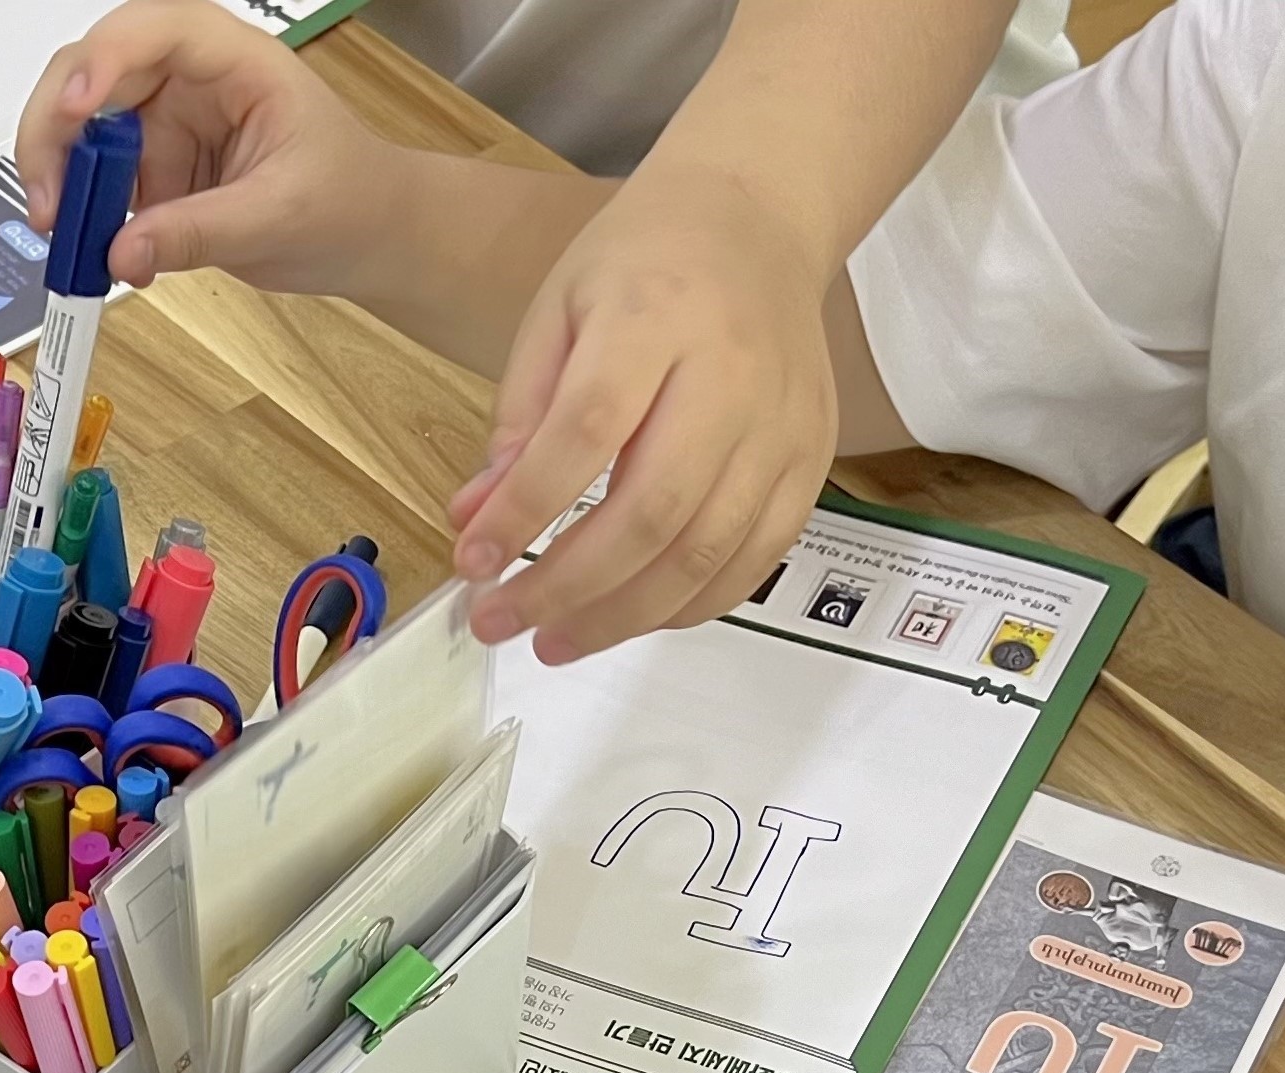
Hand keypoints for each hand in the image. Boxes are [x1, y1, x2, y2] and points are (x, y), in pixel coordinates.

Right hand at [17, 0, 404, 300]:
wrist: (368, 234)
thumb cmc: (347, 201)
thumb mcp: (279, 218)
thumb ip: (198, 233)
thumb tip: (121, 250)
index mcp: (238, 63)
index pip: (159, 30)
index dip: (107, 58)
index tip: (76, 108)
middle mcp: (194, 78)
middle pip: (96, 69)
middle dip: (56, 127)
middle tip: (46, 198)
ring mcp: (170, 118)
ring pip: (85, 125)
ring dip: (64, 178)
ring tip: (72, 240)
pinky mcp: (157, 162)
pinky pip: (101, 178)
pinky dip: (87, 213)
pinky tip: (102, 251)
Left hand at [451, 160, 841, 661]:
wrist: (759, 220)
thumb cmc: (645, 262)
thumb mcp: (558, 309)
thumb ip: (519, 415)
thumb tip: (475, 518)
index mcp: (656, 320)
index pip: (588, 432)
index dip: (525, 509)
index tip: (471, 562)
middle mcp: (732, 377)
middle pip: (653, 511)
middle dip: (567, 586)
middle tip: (500, 622)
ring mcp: (783, 425)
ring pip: (706, 551)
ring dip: (621, 615)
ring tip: (554, 640)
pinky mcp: (813, 460)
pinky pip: (754, 558)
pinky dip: (688, 605)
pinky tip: (629, 617)